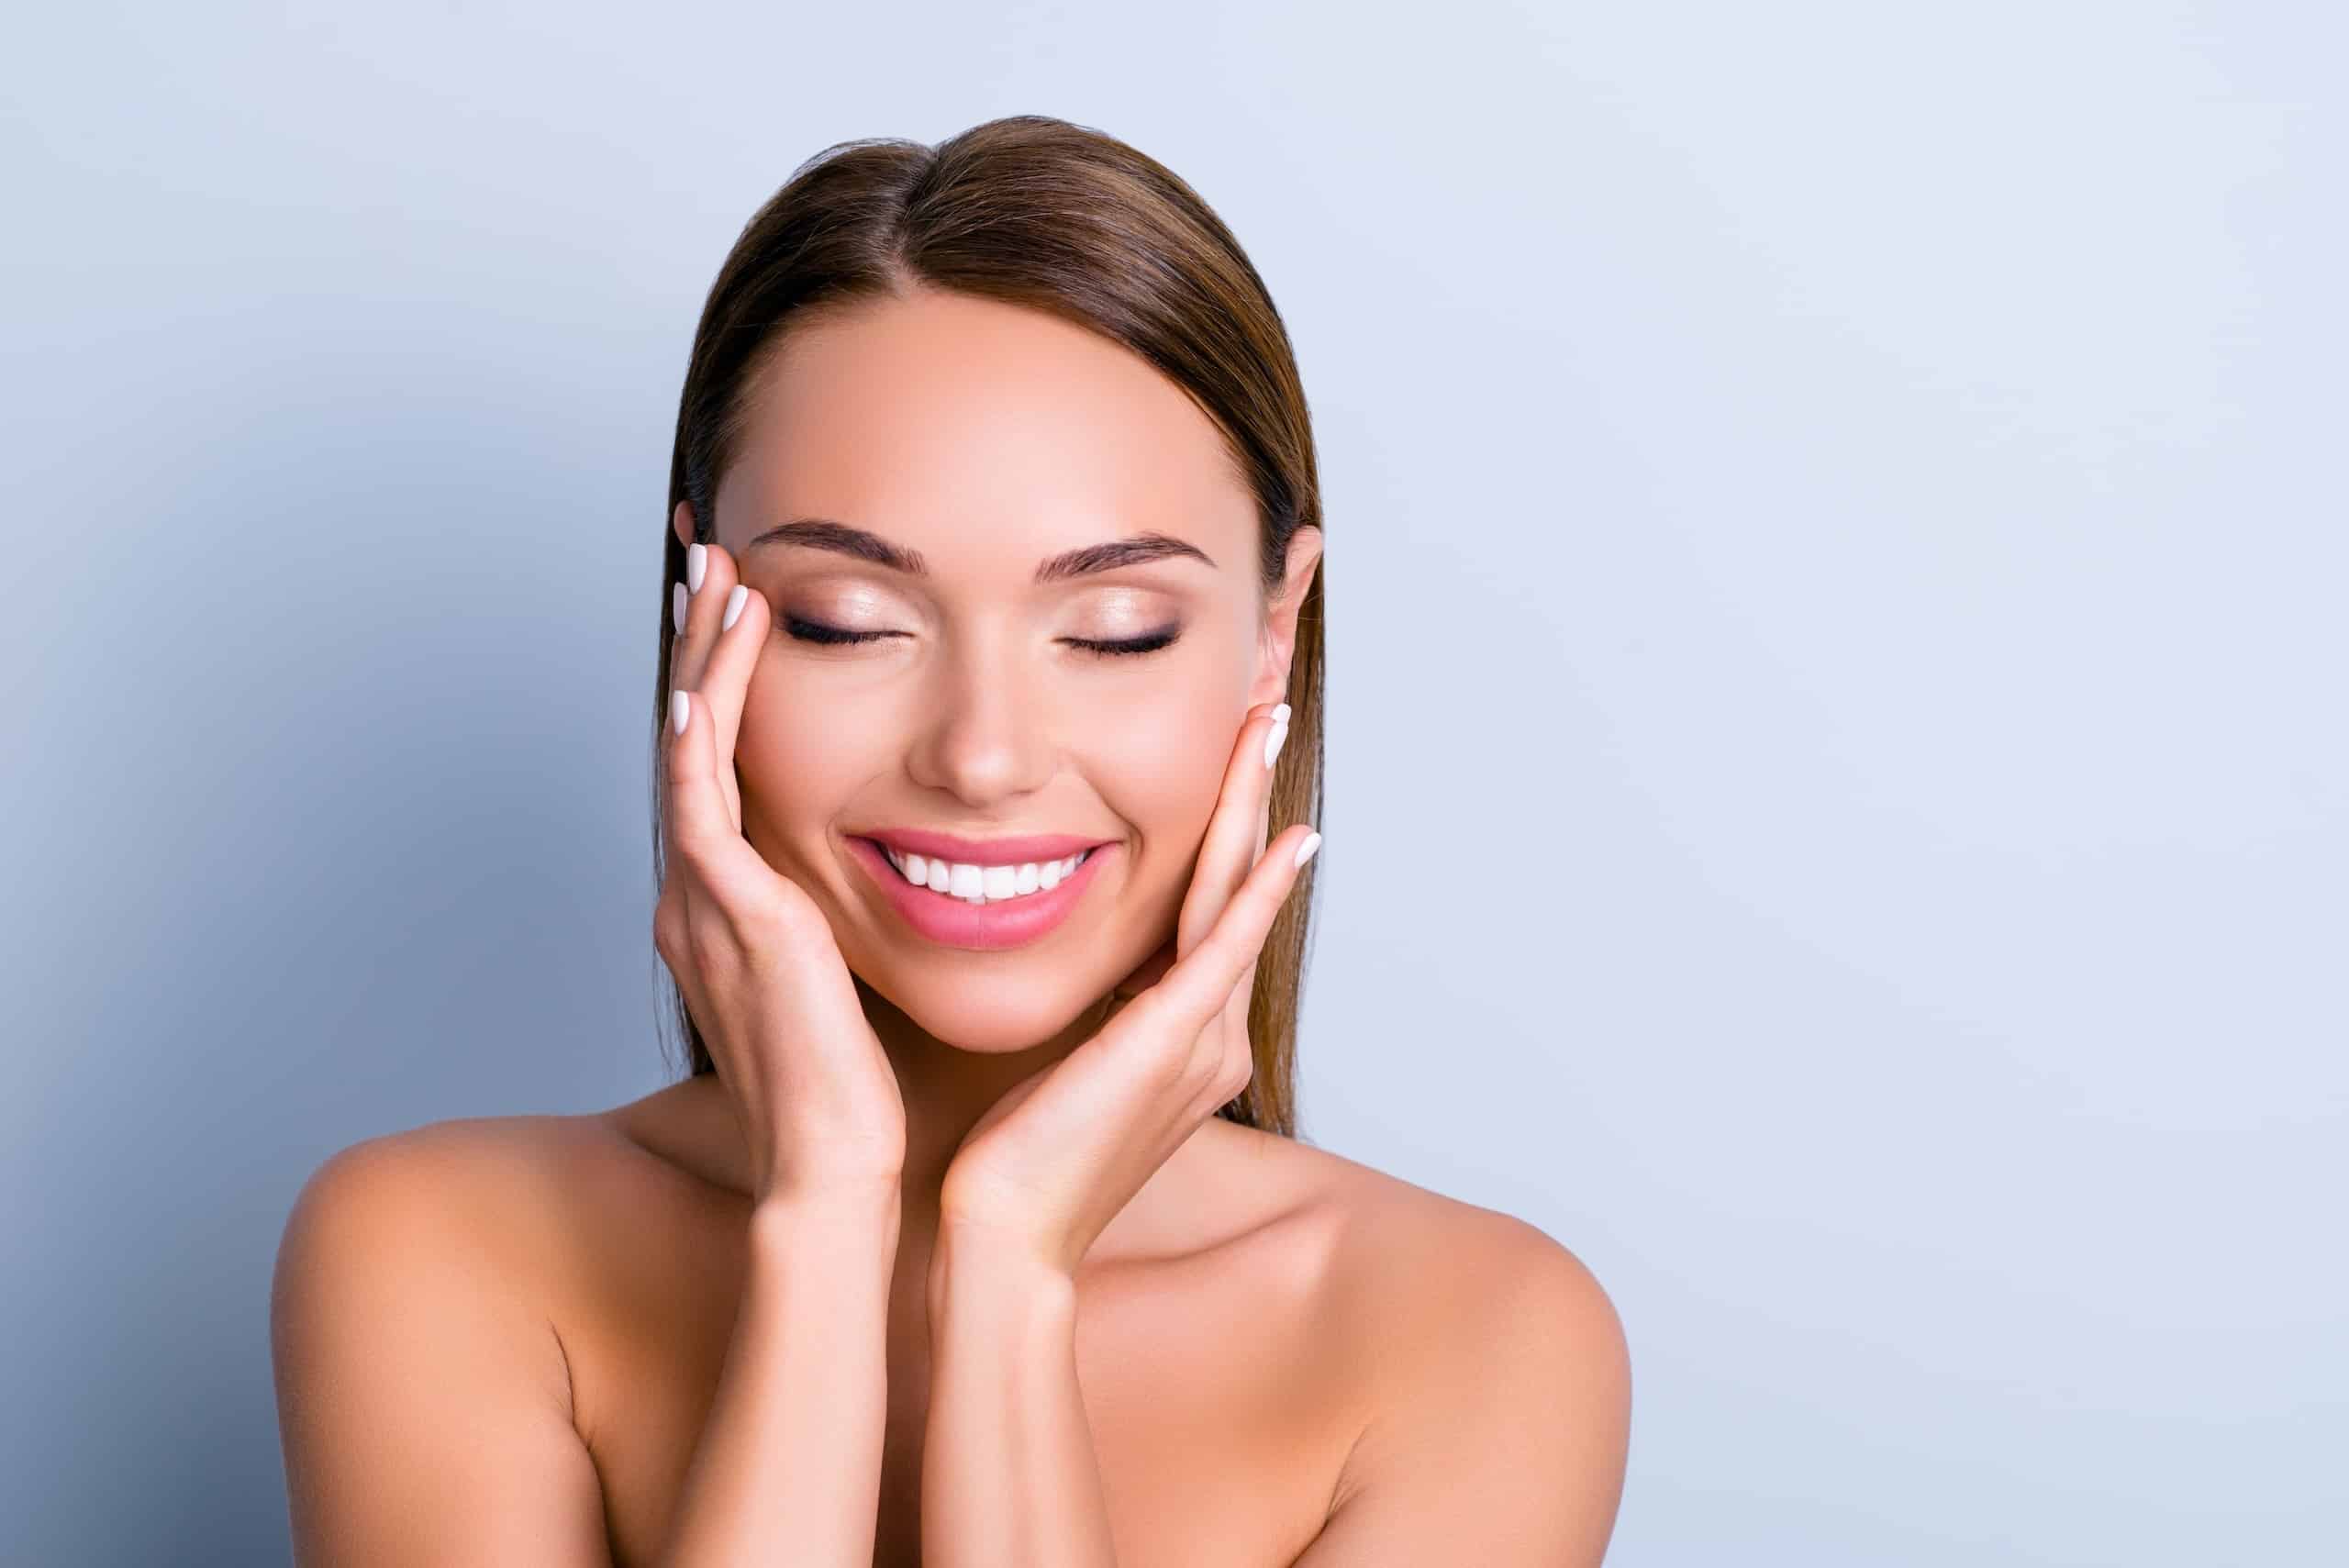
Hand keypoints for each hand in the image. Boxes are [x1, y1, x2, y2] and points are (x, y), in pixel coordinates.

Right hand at [654, 540, 907, 1202]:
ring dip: (701, 655)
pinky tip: (725, 651)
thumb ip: (848, 929)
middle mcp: (703, 893)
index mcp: (731, 908)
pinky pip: (702, 788)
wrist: (835, 1173)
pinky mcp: (725, 907)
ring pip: (687, 745)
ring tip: (719, 573)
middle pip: (691, 739)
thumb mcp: (849, 986)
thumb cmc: (856, 1096)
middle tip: (709, 560)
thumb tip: (892, 889)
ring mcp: (704, 897)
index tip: (748, 615)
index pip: (723, 770)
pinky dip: (709, 715)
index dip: (726, 689)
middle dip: (699, 647)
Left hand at [934, 699, 1317, 1278]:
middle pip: (1237, 883)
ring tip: (1266, 726)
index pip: (1211, 906)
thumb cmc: (1018, 1164)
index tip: (1225, 754)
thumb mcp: (1064, 1066)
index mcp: (1185, 1034)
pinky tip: (1290, 839)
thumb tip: (1073, 960)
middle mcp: (1211, 1031)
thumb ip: (1090, 1012)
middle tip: (1262, 705)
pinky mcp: (1172, 1041)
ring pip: (1236, 893)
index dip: (1224, 825)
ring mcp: (1201, 1036)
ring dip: (1254, 804)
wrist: (1009, 1239)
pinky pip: (1226, 947)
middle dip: (1249, 791)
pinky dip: (1261, 891)